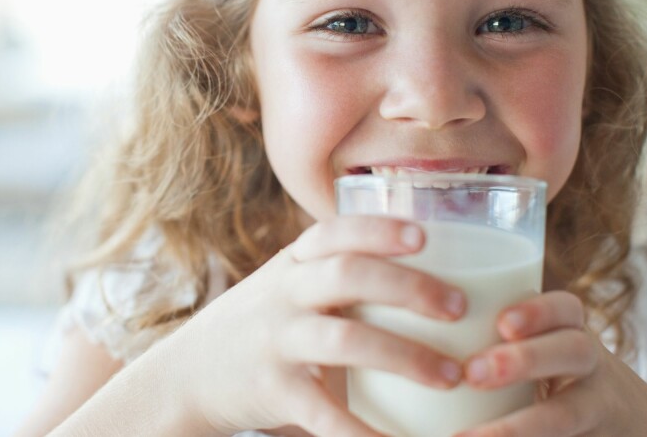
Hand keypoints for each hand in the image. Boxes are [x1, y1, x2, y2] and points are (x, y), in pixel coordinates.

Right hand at [159, 216, 467, 435]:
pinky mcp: (272, 391)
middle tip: (459, 307)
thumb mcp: (286, 287)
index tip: (425, 235)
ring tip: (451, 375)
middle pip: (347, 276)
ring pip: (344, 341)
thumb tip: (427, 266)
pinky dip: (365, 432)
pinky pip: (324, 414)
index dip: (379, 230)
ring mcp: (275, 342)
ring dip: (404, 356)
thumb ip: (337, 274)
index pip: (335, 231)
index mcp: (293, 264)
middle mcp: (283, 294)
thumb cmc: (260, 326)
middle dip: (408, 287)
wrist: (186, 376)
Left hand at [455, 291, 646, 436]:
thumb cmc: (552, 383)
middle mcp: (590, 369)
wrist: (637, 433)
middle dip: (525, 360)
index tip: (502, 323)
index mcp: (567, 334)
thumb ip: (477, 343)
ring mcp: (599, 408)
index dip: (538, 311)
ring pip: (571, 412)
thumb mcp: (533, 355)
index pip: (565, 309)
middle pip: (574, 351)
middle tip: (473, 372)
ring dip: (521, 425)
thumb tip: (376, 325)